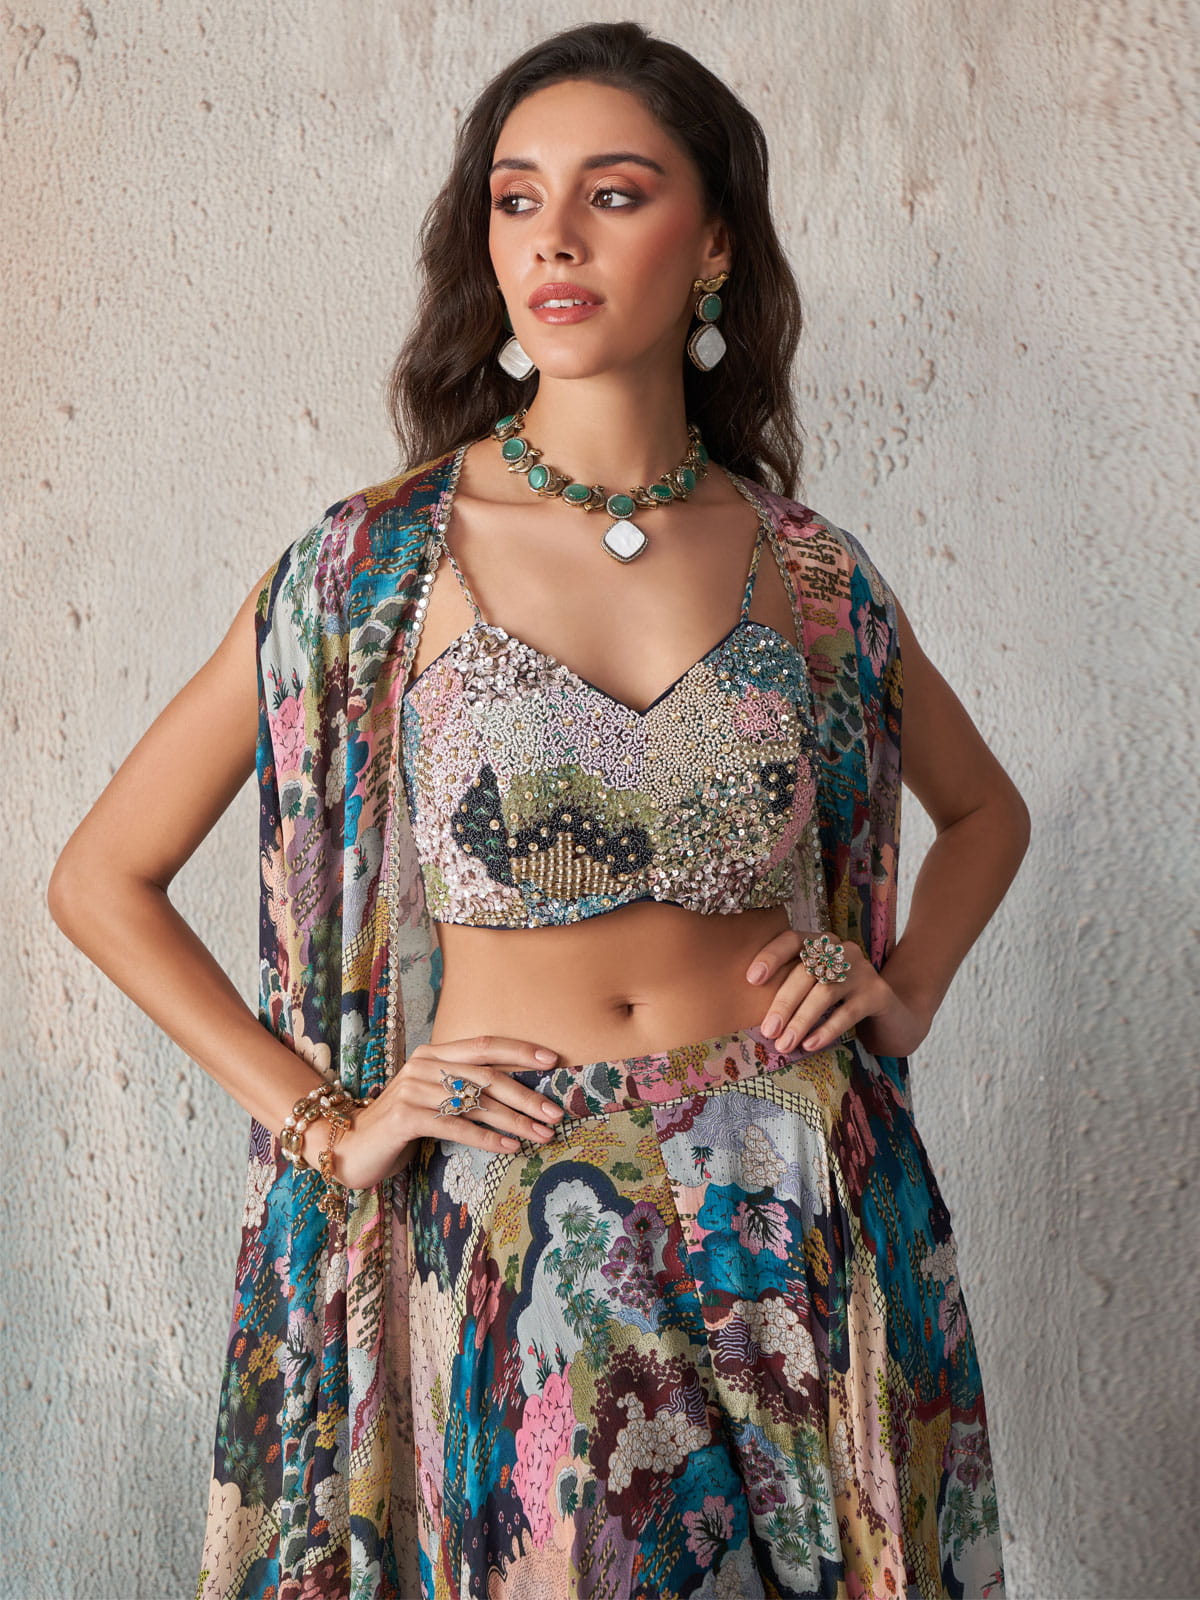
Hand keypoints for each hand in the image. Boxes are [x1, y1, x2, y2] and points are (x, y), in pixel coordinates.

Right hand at [328, 1036, 564, 1189]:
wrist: (350, 1146)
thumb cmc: (400, 1125)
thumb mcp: (432, 1098)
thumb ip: (462, 1088)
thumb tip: (517, 1093)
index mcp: (433, 1053)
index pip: (484, 1045)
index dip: (520, 1050)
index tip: (553, 1059)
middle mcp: (423, 1064)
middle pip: (486, 1076)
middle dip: (526, 1095)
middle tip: (554, 1113)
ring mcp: (412, 1089)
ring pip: (475, 1103)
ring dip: (514, 1122)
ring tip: (541, 1135)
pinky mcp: (406, 1117)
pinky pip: (456, 1126)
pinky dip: (487, 1138)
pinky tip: (509, 1147)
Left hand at [745, 930, 932, 1059]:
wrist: (891, 1016)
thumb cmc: (841, 1002)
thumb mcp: (815, 989)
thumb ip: (792, 990)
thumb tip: (759, 1017)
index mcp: (821, 944)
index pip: (793, 940)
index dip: (771, 955)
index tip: (752, 979)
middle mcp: (842, 950)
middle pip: (806, 971)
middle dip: (783, 1002)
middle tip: (768, 1031)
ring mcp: (863, 970)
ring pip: (825, 992)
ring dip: (801, 1020)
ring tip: (785, 1044)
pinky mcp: (878, 994)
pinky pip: (847, 1012)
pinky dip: (826, 1030)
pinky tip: (810, 1045)